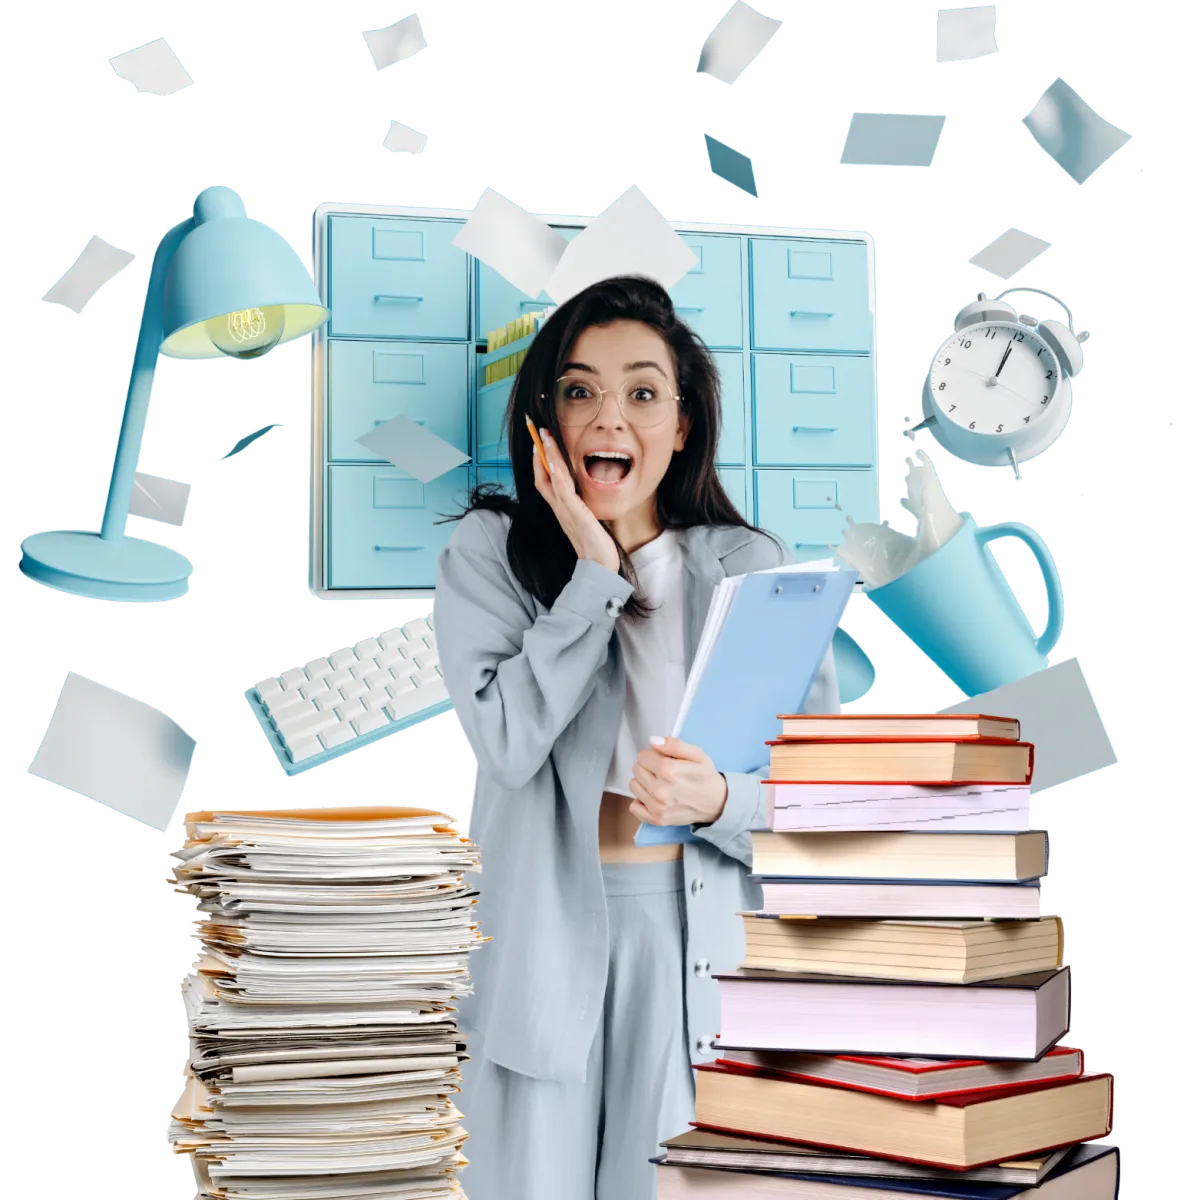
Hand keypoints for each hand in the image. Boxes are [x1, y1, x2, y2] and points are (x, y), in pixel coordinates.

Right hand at [530, 424, 620, 573]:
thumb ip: (583, 508)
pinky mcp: (573, 512)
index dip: (541, 462)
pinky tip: (552, 458)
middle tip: (536, 431)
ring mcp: (564, 510)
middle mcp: (558, 508)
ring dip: (545, 455)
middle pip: (541, 476)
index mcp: (561, 509)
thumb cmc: (595, 546)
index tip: (540, 443)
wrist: (599, 566)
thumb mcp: (587, 521)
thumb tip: (586, 497)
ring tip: (542, 436)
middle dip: (539, 452)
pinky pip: (561, 488)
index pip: (545, 481)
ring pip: (549, 477)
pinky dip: (555, 471)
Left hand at [628, 736, 728, 827]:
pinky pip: (634, 807)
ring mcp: (658, 807)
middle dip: (648, 767)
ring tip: (661, 784)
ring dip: (644, 783)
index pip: (642, 756)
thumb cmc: (705, 776)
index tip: (663, 759)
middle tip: (664, 772)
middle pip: (637, 769)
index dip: (653, 755)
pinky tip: (654, 797)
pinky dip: (641, 801)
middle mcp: (660, 790)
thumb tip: (652, 741)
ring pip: (634, 785)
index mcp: (669, 771)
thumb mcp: (696, 754)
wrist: (718, 803)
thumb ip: (674, 744)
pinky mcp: (657, 820)